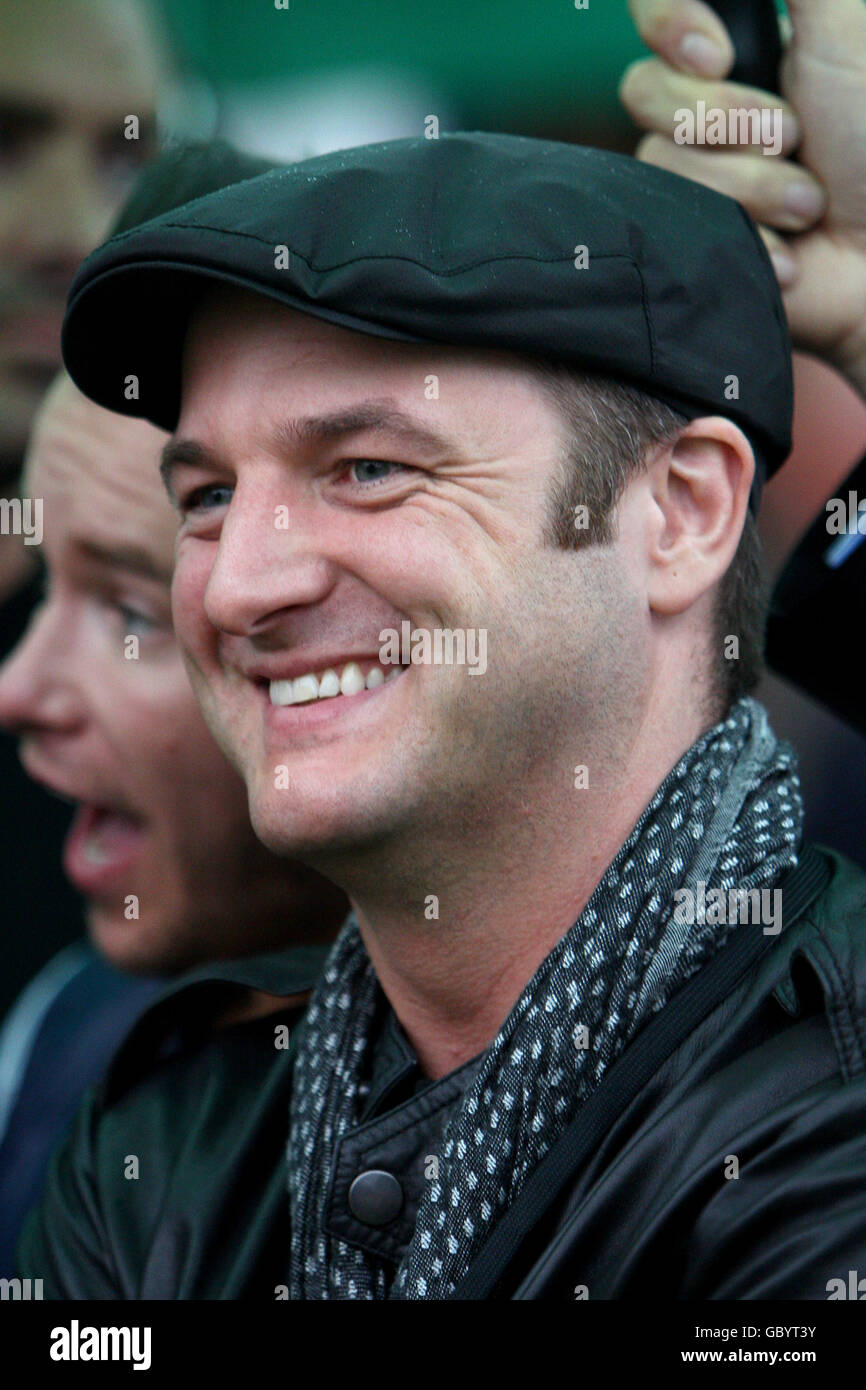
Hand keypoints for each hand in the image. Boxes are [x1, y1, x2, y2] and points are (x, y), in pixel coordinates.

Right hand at [620, 0, 865, 399]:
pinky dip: (745, 234)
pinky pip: (675, 221)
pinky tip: (787, 247)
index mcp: (743, 49)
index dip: (669, 21)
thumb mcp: (845, 26)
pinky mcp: (695, 237)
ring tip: (808, 204)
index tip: (715, 52)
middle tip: (795, 137)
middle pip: (646, 89)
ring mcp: (698, 177)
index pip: (657, 12)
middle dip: (727, 121)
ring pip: (662, 162)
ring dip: (749, 186)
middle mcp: (710, 108)